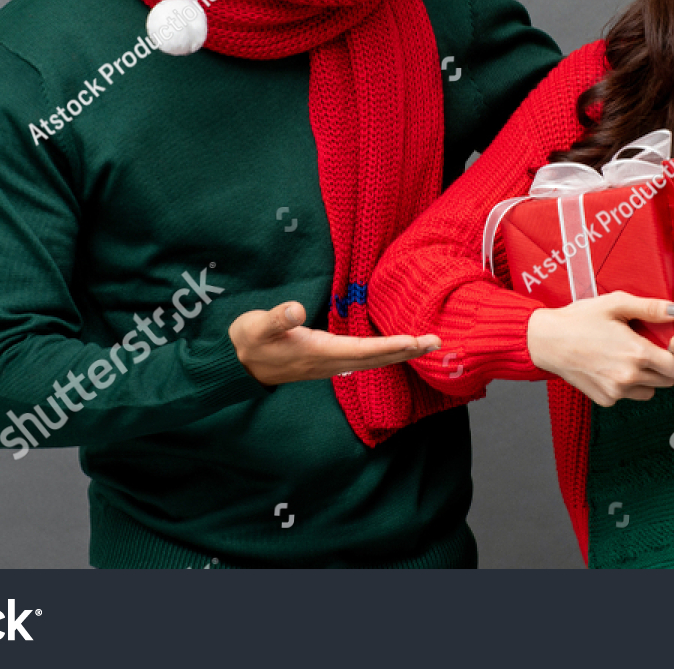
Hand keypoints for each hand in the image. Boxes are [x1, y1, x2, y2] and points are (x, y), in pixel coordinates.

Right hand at [229, 301, 441, 386]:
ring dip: (399, 353)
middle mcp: (329, 363)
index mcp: (319, 353)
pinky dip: (384, 352)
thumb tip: (296, 309)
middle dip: (407, 351)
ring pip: (372, 360)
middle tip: (437, 342)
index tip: (415, 341)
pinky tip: (394, 348)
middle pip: (376, 359)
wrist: (236, 365)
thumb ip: (277, 318)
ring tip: (425, 344)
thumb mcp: (257, 327)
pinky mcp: (326, 360)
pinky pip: (363, 358)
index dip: (390, 346)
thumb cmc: (248, 341)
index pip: (363, 350)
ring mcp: (329, 364)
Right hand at [526, 291, 673, 407]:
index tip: (673, 350)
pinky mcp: (606, 399)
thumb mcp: (615, 304)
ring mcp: (617, 391)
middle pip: (669, 381)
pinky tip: (612, 366)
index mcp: (638, 353)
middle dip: (665, 366)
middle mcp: (630, 377)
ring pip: (651, 391)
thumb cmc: (579, 319)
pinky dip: (627, 385)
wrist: (547, 341)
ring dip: (648, 378)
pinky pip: (629, 396)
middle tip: (650, 349)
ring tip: (630, 358)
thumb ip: (650, 308)